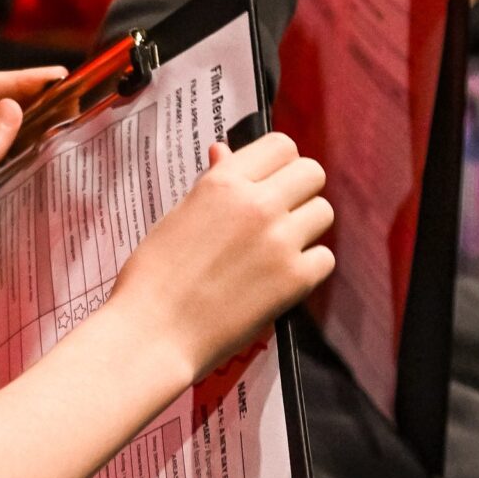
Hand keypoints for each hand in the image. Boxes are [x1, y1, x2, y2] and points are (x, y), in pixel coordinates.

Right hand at [105, 133, 334, 378]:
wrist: (154, 331)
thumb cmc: (154, 274)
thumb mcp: (178, 214)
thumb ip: (212, 182)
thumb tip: (225, 152)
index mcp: (224, 182)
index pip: (281, 146)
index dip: (278, 164)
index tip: (269, 182)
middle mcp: (258, 203)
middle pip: (312, 172)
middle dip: (299, 189)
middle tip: (279, 214)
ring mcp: (280, 241)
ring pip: (323, 212)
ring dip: (305, 227)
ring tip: (278, 248)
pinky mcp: (296, 279)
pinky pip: (325, 257)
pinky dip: (307, 267)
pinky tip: (280, 277)